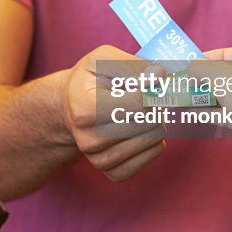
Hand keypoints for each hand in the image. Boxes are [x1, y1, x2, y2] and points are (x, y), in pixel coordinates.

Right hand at [62, 46, 165, 180]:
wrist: (71, 106)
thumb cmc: (90, 79)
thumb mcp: (103, 59)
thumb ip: (132, 65)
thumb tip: (160, 76)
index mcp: (84, 109)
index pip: (139, 102)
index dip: (151, 88)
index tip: (148, 80)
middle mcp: (89, 140)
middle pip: (150, 122)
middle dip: (154, 104)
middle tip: (143, 96)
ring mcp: (100, 160)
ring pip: (155, 139)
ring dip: (155, 121)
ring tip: (139, 111)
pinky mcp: (113, 172)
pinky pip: (152, 155)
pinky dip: (154, 140)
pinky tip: (142, 128)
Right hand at [202, 43, 231, 163]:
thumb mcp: (218, 74)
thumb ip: (200, 67)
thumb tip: (191, 68)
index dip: (213, 56)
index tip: (195, 61)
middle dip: (210, 78)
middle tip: (192, 79)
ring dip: (210, 95)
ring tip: (189, 95)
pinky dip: (215, 111)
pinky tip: (194, 112)